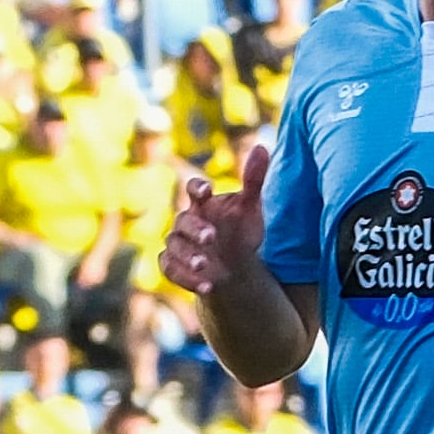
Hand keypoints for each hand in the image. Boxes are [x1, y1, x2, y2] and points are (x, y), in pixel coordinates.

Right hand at [161, 134, 271, 304]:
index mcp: (203, 203)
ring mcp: (178, 244)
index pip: (194, 188)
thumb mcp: (250, 207)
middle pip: (182, 221)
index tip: (207, 190)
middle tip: (211, 237)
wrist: (234, 266)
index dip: (197, 187)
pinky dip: (185, 278)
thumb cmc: (241, 231)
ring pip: (173, 246)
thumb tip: (263, 147)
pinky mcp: (173, 265)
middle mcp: (186, 221)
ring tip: (206, 265)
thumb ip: (254, 179)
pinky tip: (206, 286)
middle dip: (195, 229)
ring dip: (188, 256)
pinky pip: (170, 269)